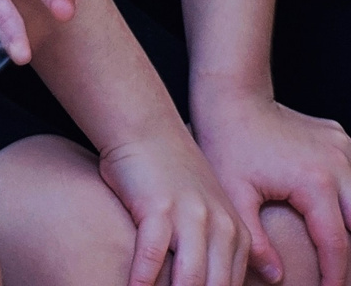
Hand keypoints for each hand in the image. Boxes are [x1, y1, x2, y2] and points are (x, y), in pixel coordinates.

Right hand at [101, 122, 256, 285]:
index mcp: (235, 232)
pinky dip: (143, 277)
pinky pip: (153, 254)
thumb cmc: (170, 171)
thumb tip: (254, 276)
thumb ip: (228, 244)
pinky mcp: (158, 208)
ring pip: (189, 277)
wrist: (145, 127)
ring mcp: (190, 217)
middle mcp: (220, 227)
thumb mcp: (210, 206)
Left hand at [195, 85, 350, 285]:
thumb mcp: (234, 195)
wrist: (230, 96)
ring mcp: (344, 149)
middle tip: (336, 274)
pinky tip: (333, 211)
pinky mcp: (341, 139)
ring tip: (334, 247)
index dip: (335, 275)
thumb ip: (255, 240)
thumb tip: (277, 278)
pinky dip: (347, 195)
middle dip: (350, 254)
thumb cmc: (226, 143)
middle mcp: (339, 165)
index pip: (336, 245)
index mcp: (315, 183)